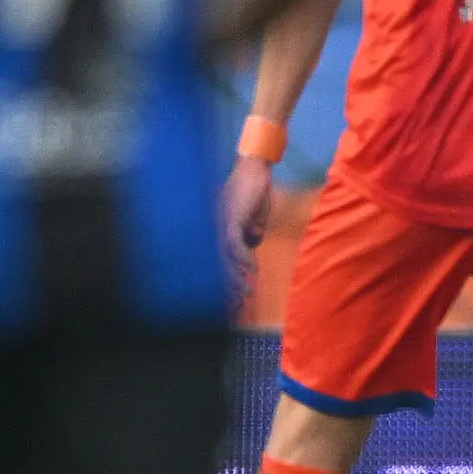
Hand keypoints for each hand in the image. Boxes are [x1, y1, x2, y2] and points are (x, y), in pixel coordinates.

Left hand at [221, 154, 276, 288]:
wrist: (255, 168)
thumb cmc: (255, 189)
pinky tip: (252, 270)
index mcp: (219, 228)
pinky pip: (235, 244)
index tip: (232, 298)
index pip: (218, 259)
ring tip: (245, 293)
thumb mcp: (256, 216)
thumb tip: (253, 243)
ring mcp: (221, 224)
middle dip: (227, 285)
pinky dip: (243, 259)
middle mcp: (215, 228)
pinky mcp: (232, 219)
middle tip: (235, 305)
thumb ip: (253, 231)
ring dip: (235, 277)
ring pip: (224, 258)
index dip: (226, 279)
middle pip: (217, 262)